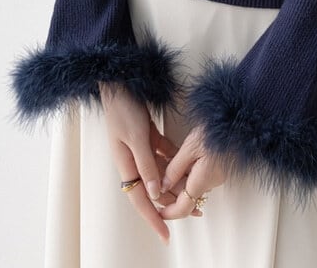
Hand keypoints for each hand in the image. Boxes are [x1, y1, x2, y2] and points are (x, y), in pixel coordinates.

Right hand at [98, 82, 202, 244]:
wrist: (120, 82)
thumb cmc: (124, 108)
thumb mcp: (137, 137)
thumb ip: (146, 164)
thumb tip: (154, 192)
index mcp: (126, 165)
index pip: (140, 200)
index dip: (154, 218)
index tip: (166, 235)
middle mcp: (133, 160)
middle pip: (153, 189)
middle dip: (172, 201)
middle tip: (195, 210)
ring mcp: (140, 148)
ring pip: (161, 172)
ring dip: (177, 181)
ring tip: (196, 190)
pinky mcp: (147, 136)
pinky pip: (163, 154)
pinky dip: (175, 160)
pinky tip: (188, 164)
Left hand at [158, 124, 227, 219]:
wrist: (240, 123)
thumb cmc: (218, 131)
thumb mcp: (190, 147)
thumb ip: (175, 169)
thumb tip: (163, 186)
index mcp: (202, 180)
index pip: (183, 209)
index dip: (168, 213)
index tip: (158, 213)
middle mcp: (211, 182)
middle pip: (188, 198)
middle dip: (172, 193)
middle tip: (159, 182)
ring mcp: (217, 176)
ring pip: (194, 186)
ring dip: (181, 181)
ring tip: (170, 163)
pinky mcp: (221, 168)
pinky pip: (202, 177)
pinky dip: (191, 172)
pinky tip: (185, 158)